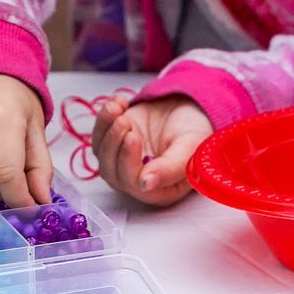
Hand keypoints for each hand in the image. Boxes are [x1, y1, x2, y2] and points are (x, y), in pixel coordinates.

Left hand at [91, 94, 212, 206]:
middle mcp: (138, 180)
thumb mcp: (190, 148)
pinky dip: (104, 117)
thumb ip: (170, 168)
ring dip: (106, 129)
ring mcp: (123, 161)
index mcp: (160, 190)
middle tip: (125, 121)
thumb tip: (145, 184)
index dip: (128, 162)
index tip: (133, 137)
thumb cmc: (194, 132)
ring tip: (120, 108)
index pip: (134, 185)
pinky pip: (99, 135)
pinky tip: (119, 103)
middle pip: (112, 171)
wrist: (189, 109)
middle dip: (114, 144)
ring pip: (102, 153)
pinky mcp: (114, 142)